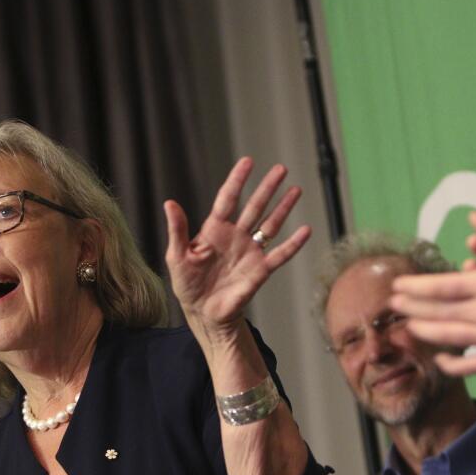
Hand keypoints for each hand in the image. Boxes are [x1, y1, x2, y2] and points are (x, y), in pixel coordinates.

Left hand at [164, 158, 309, 343]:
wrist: (202, 313)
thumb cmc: (187, 285)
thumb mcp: (177, 256)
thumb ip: (177, 230)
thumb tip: (169, 203)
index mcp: (214, 230)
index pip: (228, 199)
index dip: (237, 180)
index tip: (248, 162)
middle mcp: (235, 237)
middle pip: (254, 206)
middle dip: (267, 187)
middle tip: (281, 168)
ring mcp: (250, 252)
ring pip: (270, 224)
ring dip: (283, 207)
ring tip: (296, 189)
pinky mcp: (260, 270)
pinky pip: (280, 254)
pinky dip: (293, 244)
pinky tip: (306, 230)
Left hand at [390, 213, 475, 374]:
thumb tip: (475, 216)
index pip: (441, 286)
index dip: (415, 286)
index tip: (398, 285)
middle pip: (438, 311)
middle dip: (412, 307)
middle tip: (393, 304)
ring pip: (448, 337)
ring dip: (424, 331)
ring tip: (407, 326)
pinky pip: (469, 365)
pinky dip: (450, 363)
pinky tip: (438, 360)